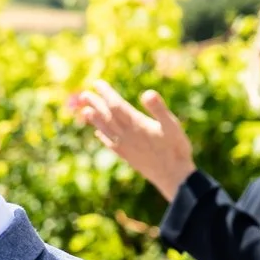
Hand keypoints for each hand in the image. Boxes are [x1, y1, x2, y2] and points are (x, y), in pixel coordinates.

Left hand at [69, 80, 197, 196]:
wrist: (173, 176)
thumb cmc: (176, 148)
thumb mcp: (172, 125)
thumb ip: (159, 109)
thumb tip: (147, 93)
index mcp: (137, 124)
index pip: (116, 105)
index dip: (106, 93)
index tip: (97, 83)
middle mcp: (127, 135)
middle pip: (107, 116)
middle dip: (96, 104)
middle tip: (84, 94)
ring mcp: (125, 147)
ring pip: (105, 130)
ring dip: (94, 120)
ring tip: (85, 111)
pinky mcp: (127, 156)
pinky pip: (110, 144)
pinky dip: (103, 137)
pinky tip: (98, 134)